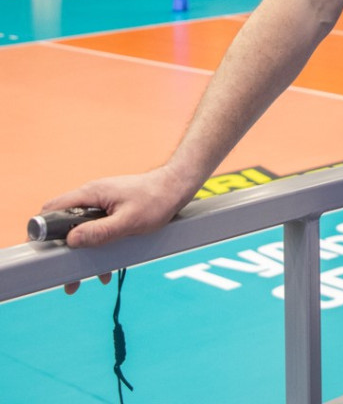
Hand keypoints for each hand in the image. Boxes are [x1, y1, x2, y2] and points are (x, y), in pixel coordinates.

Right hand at [38, 167, 193, 292]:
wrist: (177, 187)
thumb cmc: (156, 200)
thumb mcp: (128, 221)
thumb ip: (100, 231)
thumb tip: (70, 241)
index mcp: (91, 194)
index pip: (52, 209)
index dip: (42, 230)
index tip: (43, 254)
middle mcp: (92, 196)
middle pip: (63, 224)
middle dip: (62, 251)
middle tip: (67, 278)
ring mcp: (101, 203)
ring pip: (80, 230)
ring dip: (82, 254)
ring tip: (87, 279)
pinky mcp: (111, 209)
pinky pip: (96, 229)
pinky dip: (97, 248)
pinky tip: (107, 268)